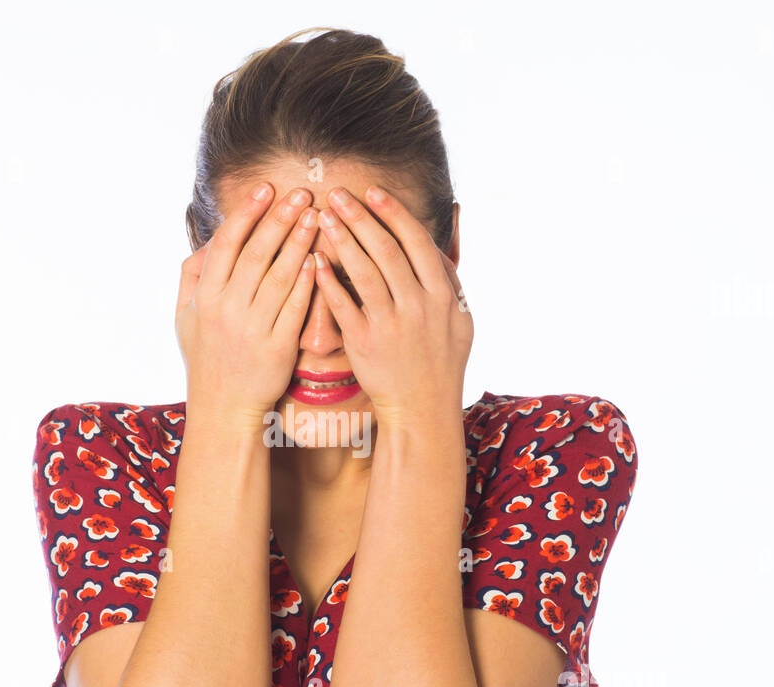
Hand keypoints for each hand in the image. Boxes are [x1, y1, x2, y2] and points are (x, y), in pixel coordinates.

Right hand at [174, 183, 318, 424]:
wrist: (224, 408)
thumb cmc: (207, 358)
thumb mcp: (184, 318)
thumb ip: (192, 277)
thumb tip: (205, 243)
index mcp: (205, 298)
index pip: (227, 245)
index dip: (247, 214)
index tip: (265, 189)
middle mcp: (227, 310)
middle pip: (256, 254)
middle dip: (279, 219)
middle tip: (301, 193)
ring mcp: (253, 329)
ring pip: (280, 277)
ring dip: (299, 243)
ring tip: (316, 216)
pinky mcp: (278, 348)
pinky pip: (296, 308)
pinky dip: (309, 283)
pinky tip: (321, 259)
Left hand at [311, 185, 471, 426]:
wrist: (422, 407)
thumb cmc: (440, 359)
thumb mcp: (460, 317)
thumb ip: (450, 272)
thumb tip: (451, 223)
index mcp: (442, 295)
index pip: (416, 242)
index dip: (394, 213)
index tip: (373, 192)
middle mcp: (419, 306)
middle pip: (387, 250)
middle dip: (361, 217)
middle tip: (337, 194)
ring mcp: (392, 325)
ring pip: (364, 273)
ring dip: (342, 240)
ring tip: (321, 217)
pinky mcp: (365, 344)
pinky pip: (343, 306)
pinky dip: (328, 282)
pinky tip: (313, 260)